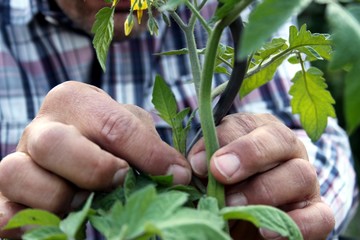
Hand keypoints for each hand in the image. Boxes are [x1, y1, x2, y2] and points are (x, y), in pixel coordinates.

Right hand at [0, 81, 190, 237]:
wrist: (77, 150)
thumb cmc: (108, 138)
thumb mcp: (132, 129)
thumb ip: (153, 146)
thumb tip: (179, 175)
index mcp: (74, 101)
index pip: (111, 125)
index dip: (147, 154)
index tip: (176, 175)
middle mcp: (40, 127)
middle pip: (54, 144)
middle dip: (94, 169)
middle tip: (120, 181)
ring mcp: (17, 161)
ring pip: (19, 175)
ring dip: (59, 197)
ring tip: (83, 200)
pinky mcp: (5, 196)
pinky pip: (1, 213)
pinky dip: (25, 222)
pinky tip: (55, 223)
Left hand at [187, 113, 334, 239]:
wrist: (245, 218)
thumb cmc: (224, 187)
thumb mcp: (206, 173)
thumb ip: (198, 165)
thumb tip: (187, 170)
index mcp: (256, 131)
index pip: (244, 124)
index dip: (221, 141)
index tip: (197, 164)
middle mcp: (286, 150)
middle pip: (279, 138)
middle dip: (248, 154)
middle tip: (220, 173)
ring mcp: (305, 180)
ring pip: (300, 174)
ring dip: (264, 191)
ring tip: (233, 206)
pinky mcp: (317, 213)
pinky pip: (320, 216)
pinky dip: (296, 223)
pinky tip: (266, 231)